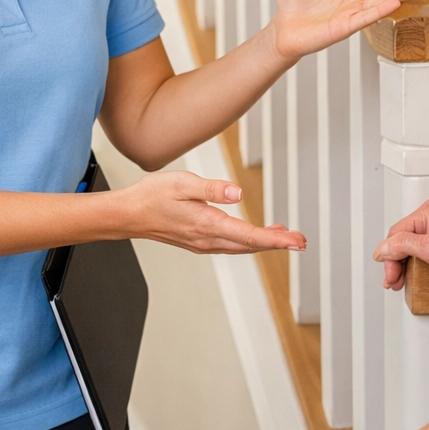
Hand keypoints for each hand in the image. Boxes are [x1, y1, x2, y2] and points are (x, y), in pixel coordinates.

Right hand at [118, 169, 306, 253]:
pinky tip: (254, 234)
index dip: (276, 240)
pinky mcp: (198, 240)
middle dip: (278, 244)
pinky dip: (248, 241)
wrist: (128, 214)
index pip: (249, 236)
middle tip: (301, 241)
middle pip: (250, 245)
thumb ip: (212, 188)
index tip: (295, 241)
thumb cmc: (152, 196)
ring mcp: (202, 242)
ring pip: (241, 246)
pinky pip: (230, 244)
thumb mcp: (182, 182)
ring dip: (264, 243)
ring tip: (285, 236)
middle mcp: (207, 239)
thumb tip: (238, 193)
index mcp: (207, 224)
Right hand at [374, 198, 428, 289]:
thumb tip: (383, 248)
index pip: (397, 234)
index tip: (389, 275)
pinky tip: (420, 274)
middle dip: (397, 263)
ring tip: (405, 282)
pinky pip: (428, 249)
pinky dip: (421, 262)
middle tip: (394, 282)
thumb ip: (403, 245)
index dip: (388, 256)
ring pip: (415, 246)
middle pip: (404, 240)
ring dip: (408, 265)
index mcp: (426, 212)